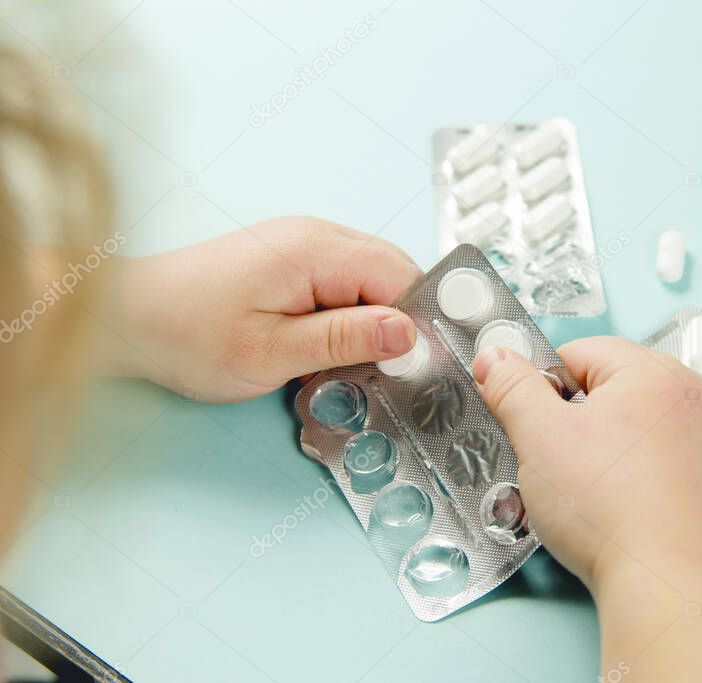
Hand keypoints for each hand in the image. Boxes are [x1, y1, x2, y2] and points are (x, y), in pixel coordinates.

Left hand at [105, 217, 421, 401]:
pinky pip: (345, 280)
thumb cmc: (187, 335)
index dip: (418, 321)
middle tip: (386, 371)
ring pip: (372, 278)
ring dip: (373, 320)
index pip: (401, 275)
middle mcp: (316, 234)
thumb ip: (345, 339)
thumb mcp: (272, 352)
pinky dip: (350, 313)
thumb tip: (407, 333)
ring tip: (353, 362)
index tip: (415, 366)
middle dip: (399, 321)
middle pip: (393, 272)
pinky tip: (331, 345)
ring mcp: (303, 242)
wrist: (123, 316)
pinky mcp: (291, 257)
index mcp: (316, 249)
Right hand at [473, 337, 701, 679]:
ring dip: (619, 452)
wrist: (668, 585)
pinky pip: (678, 466)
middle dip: (585, 423)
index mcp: (652, 372)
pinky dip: (654, 481)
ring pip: (647, 430)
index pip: (580, 354)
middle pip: (617, 391)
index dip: (547, 391)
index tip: (539, 427)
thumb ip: (513, 387)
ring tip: (602, 495)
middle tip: (569, 467)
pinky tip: (636, 511)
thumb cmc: (611, 512)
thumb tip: (496, 358)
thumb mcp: (539, 438)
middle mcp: (696, 397)